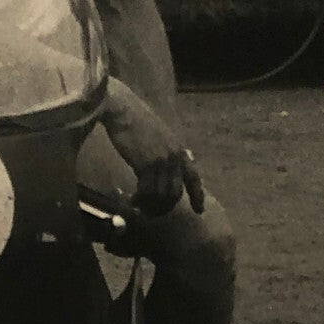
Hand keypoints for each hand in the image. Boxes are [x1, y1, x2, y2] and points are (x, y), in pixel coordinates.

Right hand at [101, 81, 206, 216]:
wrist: (124, 111)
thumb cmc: (137, 122)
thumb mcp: (160, 138)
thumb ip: (167, 153)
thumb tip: (170, 170)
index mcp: (179, 151)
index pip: (193, 177)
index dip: (197, 195)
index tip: (199, 211)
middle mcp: (174, 157)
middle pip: (175, 193)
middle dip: (164, 207)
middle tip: (151, 212)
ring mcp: (161, 161)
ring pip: (161, 196)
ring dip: (149, 206)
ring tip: (139, 207)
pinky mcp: (146, 164)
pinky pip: (147, 191)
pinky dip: (140, 200)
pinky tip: (132, 200)